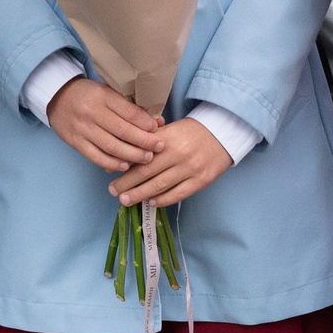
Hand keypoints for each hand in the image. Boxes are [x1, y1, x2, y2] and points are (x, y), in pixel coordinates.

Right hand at [49, 76, 161, 172]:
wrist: (57, 97)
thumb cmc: (88, 94)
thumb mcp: (108, 92)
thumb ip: (130, 107)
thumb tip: (156, 122)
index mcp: (103, 96)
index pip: (129, 112)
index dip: (146, 123)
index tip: (158, 129)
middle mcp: (92, 112)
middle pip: (123, 131)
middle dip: (144, 141)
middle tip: (159, 147)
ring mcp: (83, 129)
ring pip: (111, 146)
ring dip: (132, 155)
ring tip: (147, 158)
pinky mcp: (76, 142)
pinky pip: (96, 156)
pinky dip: (112, 163)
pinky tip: (125, 165)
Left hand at [110, 118, 232, 207]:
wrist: (222, 132)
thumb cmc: (190, 132)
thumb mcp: (168, 130)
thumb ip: (147, 142)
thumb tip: (122, 157)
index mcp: (167, 139)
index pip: (141, 156)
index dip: (124, 168)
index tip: (110, 175)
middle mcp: (178, 154)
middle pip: (147, 173)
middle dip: (127, 184)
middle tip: (113, 192)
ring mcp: (190, 169)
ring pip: (160, 186)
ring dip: (141, 195)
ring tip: (126, 200)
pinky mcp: (201, 180)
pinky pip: (178, 194)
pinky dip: (163, 199)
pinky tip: (151, 202)